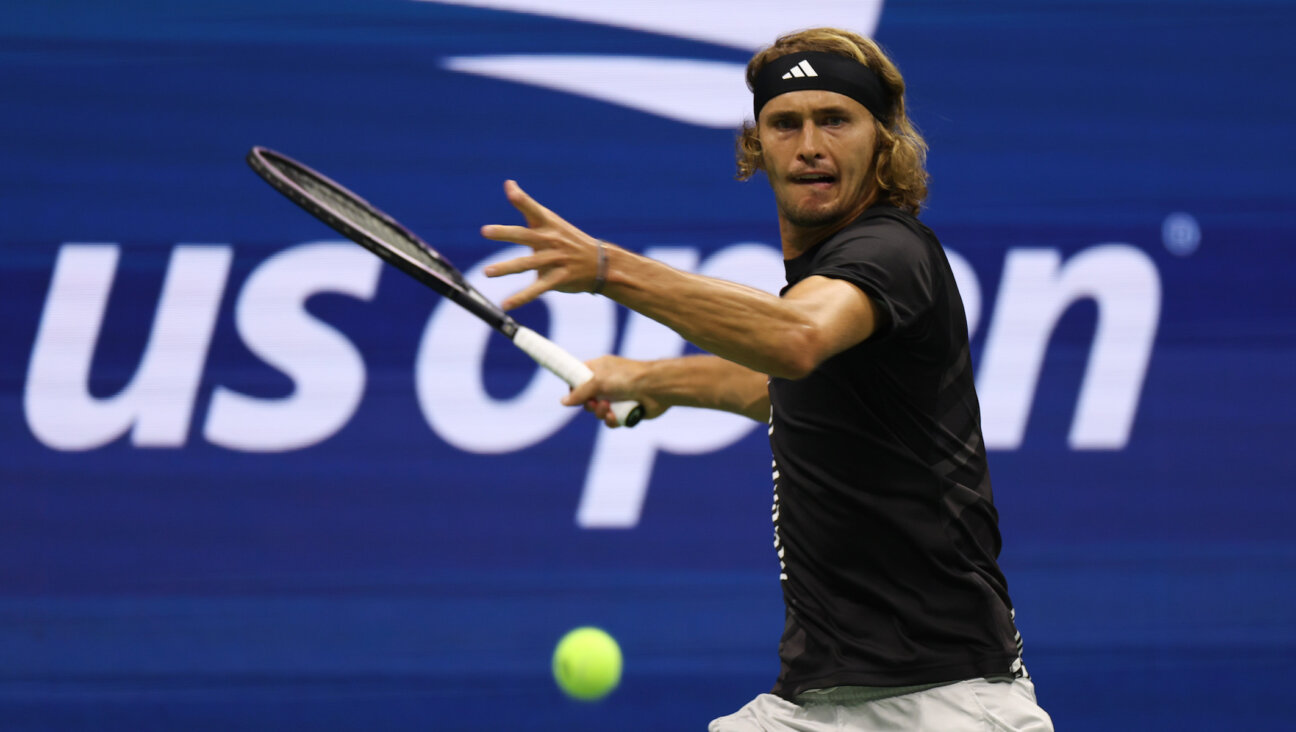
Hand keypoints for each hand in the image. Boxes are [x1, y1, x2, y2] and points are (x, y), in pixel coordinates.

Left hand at [480, 180, 602, 309]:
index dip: (521, 200)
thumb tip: (508, 183)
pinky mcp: (558, 279)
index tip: (510, 190)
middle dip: (505, 233)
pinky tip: (506, 304)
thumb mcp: (550, 219)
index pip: (532, 208)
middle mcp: (550, 239)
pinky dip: (521, 298)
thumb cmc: (568, 239)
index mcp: (548, 224)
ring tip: (487, 272)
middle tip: (485, 230)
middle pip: (524, 235)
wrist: (600, 263)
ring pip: (527, 263)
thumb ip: (526, 205)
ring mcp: (554, 259)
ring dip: (506, 267)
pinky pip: (536, 289)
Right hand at [561, 355, 668, 427]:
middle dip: (589, 404)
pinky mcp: (625, 410)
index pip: (579, 377)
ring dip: (600, 413)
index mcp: (599, 369)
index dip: (574, 386)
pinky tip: (616, 416)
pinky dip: (611, 420)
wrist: (656, 388)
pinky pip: (611, 420)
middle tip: (595, 403)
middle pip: (587, 399)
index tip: (572, 394)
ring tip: (609, 409)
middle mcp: (607, 382)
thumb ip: (580, 392)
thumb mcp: (598, 381)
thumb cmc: (627, 378)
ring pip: (598, 412)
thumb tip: (563, 401)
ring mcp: (617, 397)